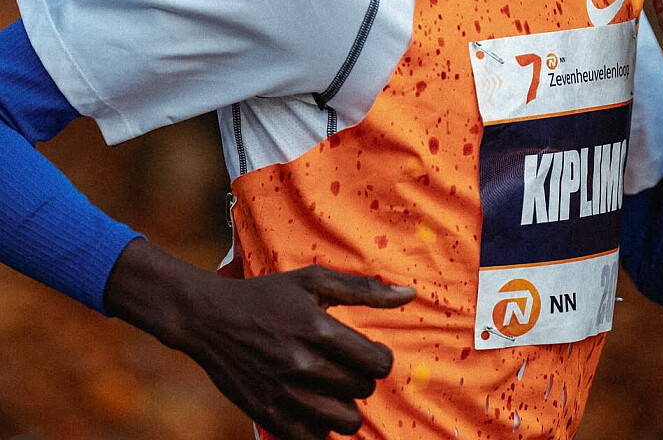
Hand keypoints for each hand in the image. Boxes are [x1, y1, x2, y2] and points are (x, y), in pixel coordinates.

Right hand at [105, 240, 414, 439]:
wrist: (210, 318)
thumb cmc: (267, 295)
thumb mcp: (313, 280)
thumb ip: (364, 289)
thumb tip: (409, 294)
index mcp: (319, 329)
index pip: (377, 363)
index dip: (381, 359)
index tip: (369, 353)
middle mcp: (304, 365)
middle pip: (362, 391)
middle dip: (362, 379)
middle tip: (346, 366)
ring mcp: (284, 394)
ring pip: (344, 422)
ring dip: (346, 407)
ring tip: (333, 388)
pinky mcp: (268, 415)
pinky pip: (314, 439)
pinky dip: (320, 427)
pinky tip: (313, 404)